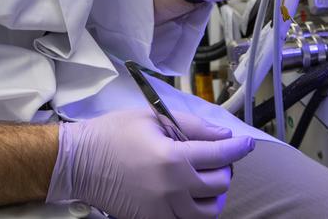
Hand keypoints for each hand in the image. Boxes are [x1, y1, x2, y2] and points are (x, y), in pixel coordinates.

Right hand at [47, 109, 254, 218]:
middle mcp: (172, 189)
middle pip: (219, 185)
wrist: (80, 162)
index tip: (247, 144)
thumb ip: (193, 127)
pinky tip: (187, 196)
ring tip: (203, 181)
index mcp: (173, 158)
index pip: (220, 155)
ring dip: (212, 195)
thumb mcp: (154, 118)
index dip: (239, 148)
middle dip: (223, 169)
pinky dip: (193, 210)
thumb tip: (225, 136)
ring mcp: (162, 210)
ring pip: (207, 212)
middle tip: (214, 158)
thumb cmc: (115, 133)